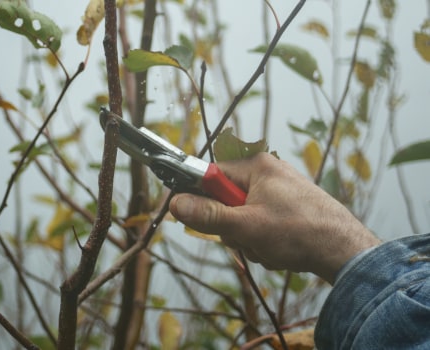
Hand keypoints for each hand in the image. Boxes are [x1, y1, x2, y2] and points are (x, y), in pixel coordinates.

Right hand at [169, 152, 379, 283]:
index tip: (195, 216)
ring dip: (249, 238)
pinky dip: (264, 241)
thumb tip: (176, 204)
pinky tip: (279, 249)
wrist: (345, 250)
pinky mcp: (287, 209)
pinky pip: (260, 224)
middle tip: (248, 237)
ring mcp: (279, 192)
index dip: (201, 198)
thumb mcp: (246, 226)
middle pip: (227, 200)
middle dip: (233, 226)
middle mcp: (267, 174)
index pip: (211, 175)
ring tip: (269, 246)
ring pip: (243, 217)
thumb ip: (209, 215)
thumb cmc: (299, 232)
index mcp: (256, 166)